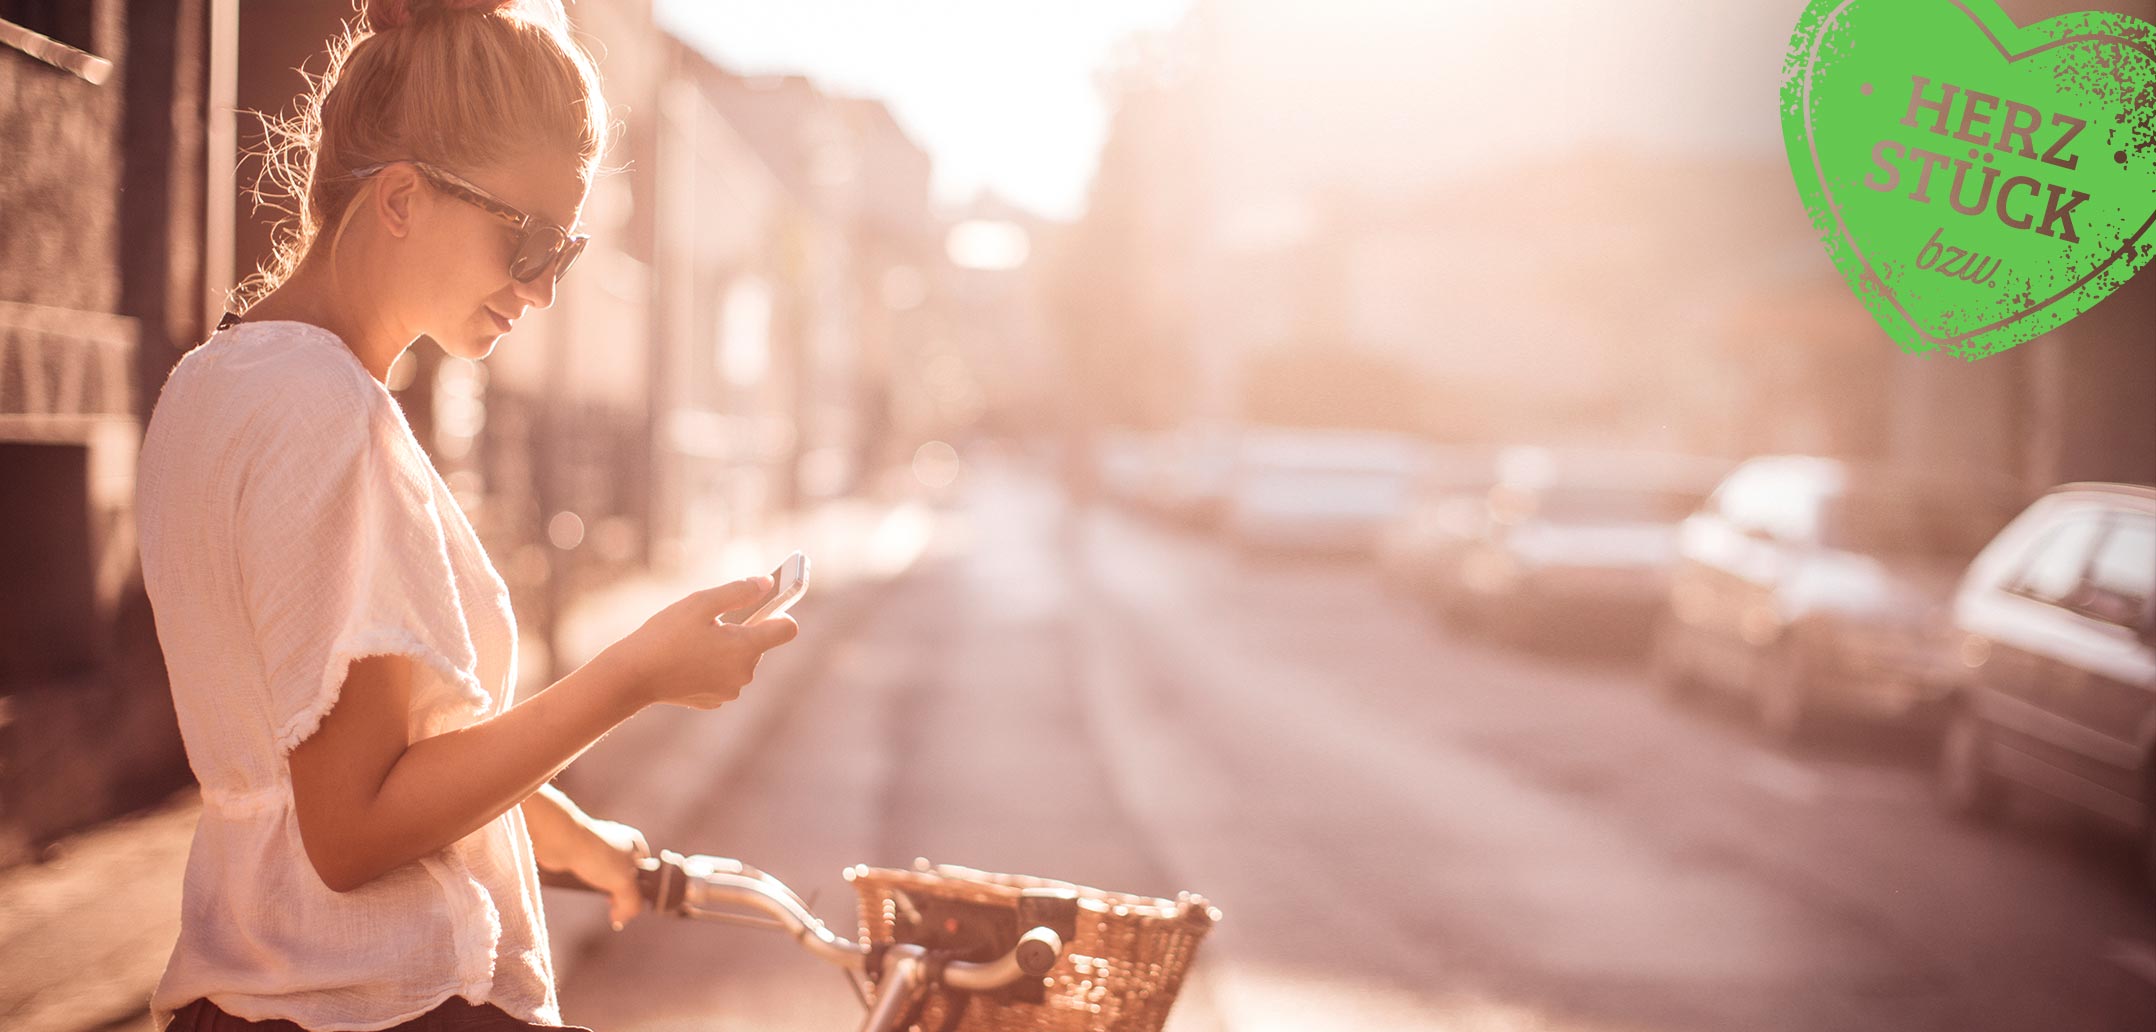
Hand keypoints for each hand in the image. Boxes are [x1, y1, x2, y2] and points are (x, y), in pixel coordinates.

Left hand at [550, 815, 650, 929]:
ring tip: (601, 898)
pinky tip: (584, 888)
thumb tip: (621, 921)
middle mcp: (618, 845)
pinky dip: (587, 885)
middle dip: (620, 893)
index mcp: (635, 845)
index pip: (647, 873)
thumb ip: (631, 904)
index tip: (630, 906)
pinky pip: (588, 874)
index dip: (640, 893)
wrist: (561, 841)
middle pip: (626, 877)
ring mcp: (598, 850)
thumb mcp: (624, 882)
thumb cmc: (596, 855)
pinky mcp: (579, 856)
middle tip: (613, 905)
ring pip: (606, 877)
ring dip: (603, 890)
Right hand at [596, 576, 800, 710]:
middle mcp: (745, 673)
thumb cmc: (666, 635)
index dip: (780, 613)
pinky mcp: (714, 700)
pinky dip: (711, 668)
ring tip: (693, 643)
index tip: (768, 606)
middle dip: (741, 631)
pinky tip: (687, 662)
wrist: (633, 675)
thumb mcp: (701, 603)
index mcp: (746, 647)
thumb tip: (767, 583)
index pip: (788, 629)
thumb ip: (739, 591)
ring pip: (739, 661)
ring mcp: (730, 690)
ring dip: (724, 650)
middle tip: (710, 624)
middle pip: (758, 645)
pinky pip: (723, 677)